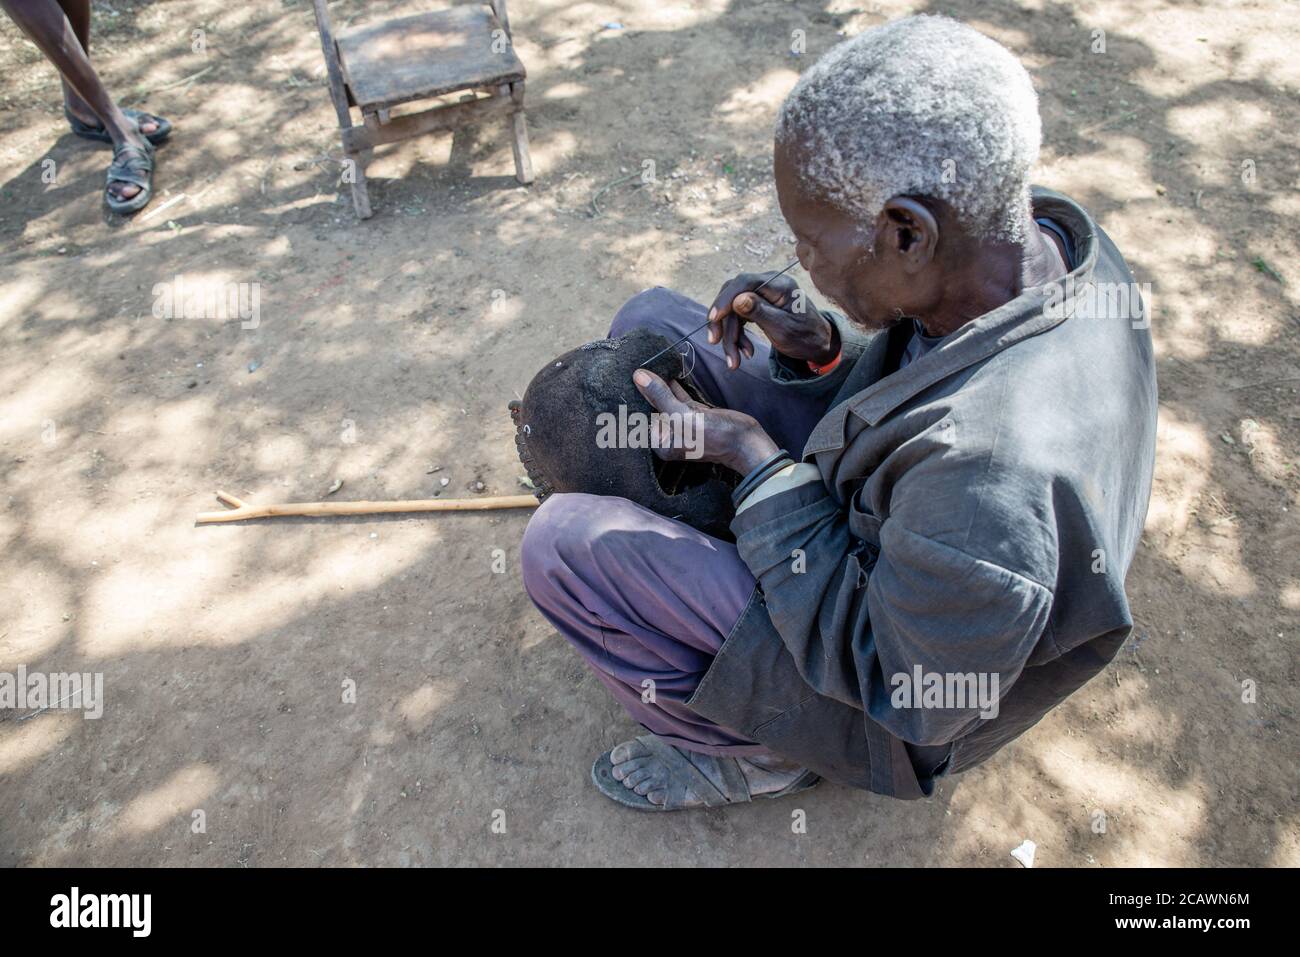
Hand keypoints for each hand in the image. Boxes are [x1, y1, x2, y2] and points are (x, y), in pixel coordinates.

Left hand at [632, 369, 779, 474]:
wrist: (745, 441)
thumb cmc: (714, 436)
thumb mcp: (682, 416)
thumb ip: (660, 396)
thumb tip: (639, 376)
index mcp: (660, 442)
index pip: (640, 417)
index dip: (633, 398)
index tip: (624, 377)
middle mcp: (668, 435)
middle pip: (651, 408)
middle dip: (645, 391)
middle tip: (634, 367)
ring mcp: (681, 424)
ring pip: (665, 401)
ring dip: (660, 385)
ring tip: (649, 365)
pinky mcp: (693, 415)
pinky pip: (678, 399)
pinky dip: (674, 387)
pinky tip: (667, 373)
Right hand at [707, 270, 839, 369]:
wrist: (816, 344)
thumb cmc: (805, 336)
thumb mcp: (783, 328)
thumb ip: (761, 312)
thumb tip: (738, 299)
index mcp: (779, 285)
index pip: (745, 283)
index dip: (726, 298)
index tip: (713, 318)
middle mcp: (768, 285)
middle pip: (733, 295)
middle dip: (723, 321)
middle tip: (714, 342)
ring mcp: (762, 294)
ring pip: (732, 310)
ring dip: (729, 335)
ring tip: (734, 361)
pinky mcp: (756, 305)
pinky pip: (737, 317)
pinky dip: (737, 336)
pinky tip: (745, 352)